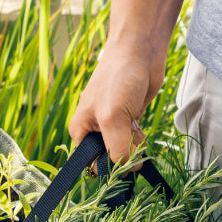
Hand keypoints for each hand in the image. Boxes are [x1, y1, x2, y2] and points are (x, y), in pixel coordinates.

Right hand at [68, 44, 162, 164]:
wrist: (139, 52)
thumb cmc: (118, 79)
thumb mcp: (113, 117)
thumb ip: (117, 148)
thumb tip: (127, 169)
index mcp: (80, 132)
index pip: (92, 165)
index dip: (108, 167)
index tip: (122, 159)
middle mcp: (94, 131)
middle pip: (111, 160)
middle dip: (124, 154)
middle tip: (129, 136)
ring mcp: (113, 127)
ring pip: (125, 152)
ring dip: (134, 146)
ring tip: (134, 126)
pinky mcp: (129, 122)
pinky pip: (135, 143)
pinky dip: (140, 139)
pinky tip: (139, 123)